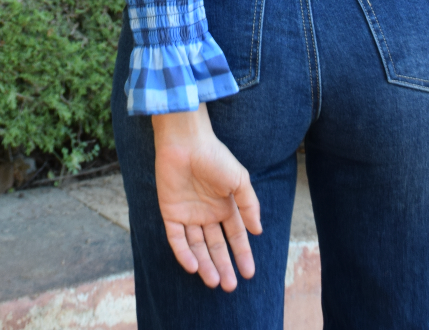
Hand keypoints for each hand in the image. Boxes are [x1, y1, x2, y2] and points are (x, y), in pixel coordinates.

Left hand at [153, 104, 260, 289]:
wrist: (185, 141)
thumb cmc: (214, 156)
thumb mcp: (239, 179)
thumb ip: (249, 205)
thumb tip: (258, 231)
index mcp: (224, 205)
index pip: (235, 236)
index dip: (242, 254)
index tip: (249, 273)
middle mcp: (207, 213)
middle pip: (216, 245)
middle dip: (224, 266)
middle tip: (230, 286)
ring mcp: (188, 214)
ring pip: (197, 246)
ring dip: (206, 264)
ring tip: (214, 282)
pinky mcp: (170, 213)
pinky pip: (177, 239)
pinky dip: (184, 253)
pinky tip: (194, 266)